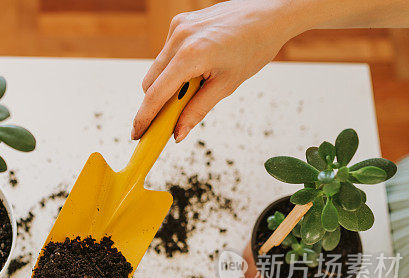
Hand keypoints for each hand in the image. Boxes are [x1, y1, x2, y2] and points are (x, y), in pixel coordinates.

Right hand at [132, 0, 297, 140]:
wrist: (271, 12)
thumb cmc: (255, 45)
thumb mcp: (227, 85)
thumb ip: (197, 111)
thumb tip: (178, 132)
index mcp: (190, 55)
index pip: (156, 95)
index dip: (144, 118)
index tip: (137, 134)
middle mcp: (179, 37)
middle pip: (150, 82)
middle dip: (157, 103)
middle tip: (171, 119)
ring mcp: (178, 27)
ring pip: (158, 68)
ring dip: (168, 85)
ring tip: (197, 86)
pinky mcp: (180, 22)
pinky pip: (167, 53)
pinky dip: (175, 68)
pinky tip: (199, 68)